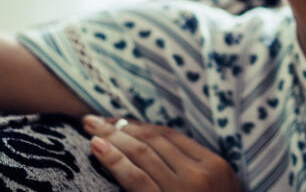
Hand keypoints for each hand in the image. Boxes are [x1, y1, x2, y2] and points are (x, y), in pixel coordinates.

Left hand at [82, 115, 240, 191]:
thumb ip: (193, 170)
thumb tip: (152, 148)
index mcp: (216, 166)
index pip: (171, 136)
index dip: (141, 126)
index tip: (116, 121)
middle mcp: (201, 173)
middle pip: (155, 140)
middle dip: (122, 127)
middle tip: (94, 120)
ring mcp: (182, 189)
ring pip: (143, 153)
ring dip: (113, 137)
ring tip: (90, 128)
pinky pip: (135, 177)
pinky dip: (115, 160)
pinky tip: (97, 148)